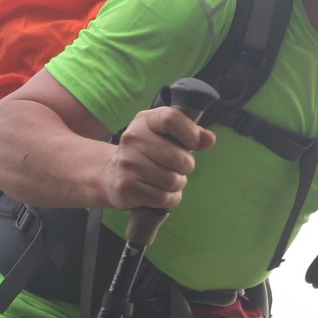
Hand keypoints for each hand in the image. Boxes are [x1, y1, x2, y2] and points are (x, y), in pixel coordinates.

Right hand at [100, 104, 214, 211]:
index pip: (172, 118)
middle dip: (186, 167)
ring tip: (169, 182)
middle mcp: (132, 139)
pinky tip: (164, 194)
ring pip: (171, 180)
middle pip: (177, 157)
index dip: (190, 133)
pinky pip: (162, 198)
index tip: (193, 144)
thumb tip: (208, 140)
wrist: (109, 174)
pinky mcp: (126, 187)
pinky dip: (170, 199)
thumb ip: (190, 134)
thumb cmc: (145, 153)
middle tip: (179, 169)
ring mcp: (127, 164)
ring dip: (178, 185)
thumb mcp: (164, 136)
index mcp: (144, 121)